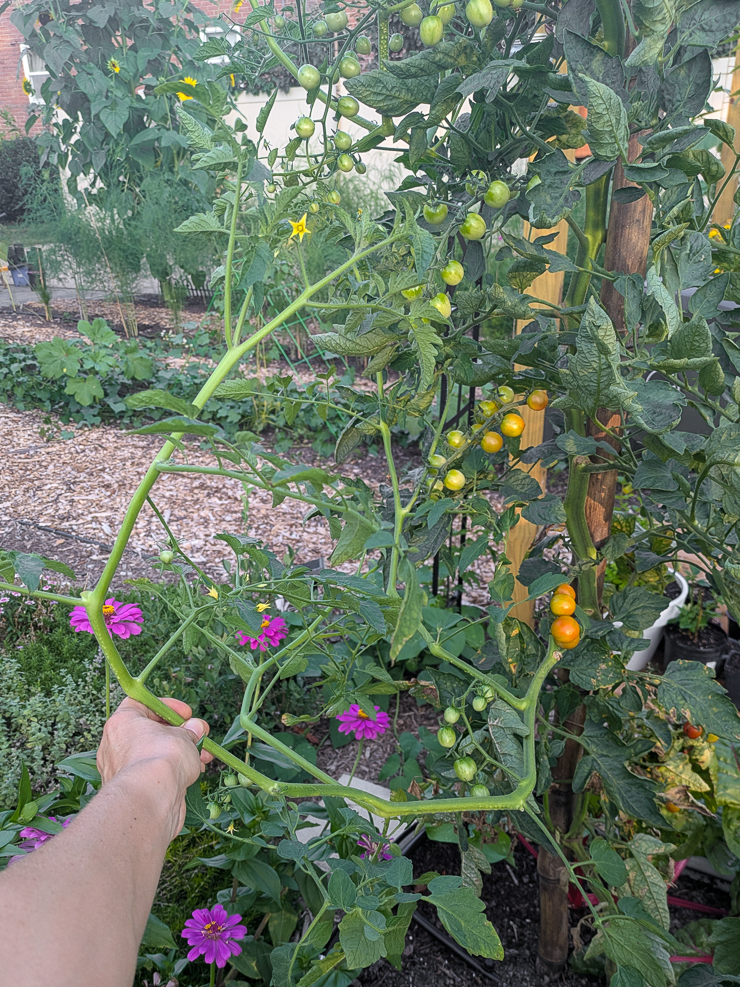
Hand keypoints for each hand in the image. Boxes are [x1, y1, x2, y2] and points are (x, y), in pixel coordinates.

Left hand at [97, 698, 212, 839]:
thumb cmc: (162, 758)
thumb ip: (190, 730)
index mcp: (122, 722)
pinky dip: (172, 773)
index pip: (140, 704)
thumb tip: (195, 729)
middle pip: (150, 731)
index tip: (186, 714)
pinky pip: (153, 775)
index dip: (166, 706)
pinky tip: (193, 774)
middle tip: (198, 736)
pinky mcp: (132, 790)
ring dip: (181, 754)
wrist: (151, 800)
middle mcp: (116, 745)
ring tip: (203, 757)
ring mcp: (122, 770)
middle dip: (179, 734)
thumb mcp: (184, 736)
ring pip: (154, 755)